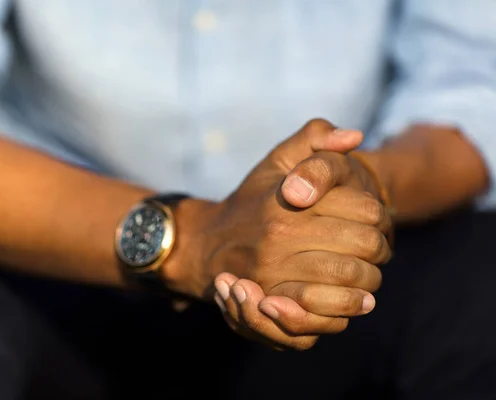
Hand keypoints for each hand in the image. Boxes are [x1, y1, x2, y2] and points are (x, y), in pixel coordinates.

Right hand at [164, 119, 391, 345]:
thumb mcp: (278, 160)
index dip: (380, 216)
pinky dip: (349, 306)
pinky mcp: (271, 299)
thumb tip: (354, 137)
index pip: (366, 210)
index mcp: (289, 201)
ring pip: (351, 278)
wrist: (209, 242)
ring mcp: (275, 270)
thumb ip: (315, 137)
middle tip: (377, 249)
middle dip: (381, 248)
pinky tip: (357, 299)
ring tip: (369, 273)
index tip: (374, 219)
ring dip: (371, 279)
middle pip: (366, 245)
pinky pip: (326, 309)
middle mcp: (281, 236)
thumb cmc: (253, 198)